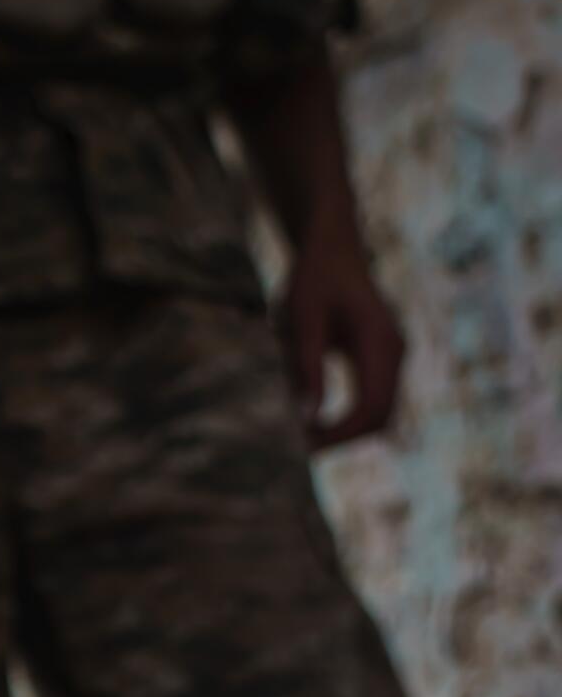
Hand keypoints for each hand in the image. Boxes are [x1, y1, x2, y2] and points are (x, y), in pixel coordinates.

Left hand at [278, 227, 407, 451]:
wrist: (331, 250)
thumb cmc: (312, 280)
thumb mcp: (300, 322)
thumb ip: (306, 367)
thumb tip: (307, 417)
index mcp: (378, 342)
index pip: (373, 406)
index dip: (342, 432)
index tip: (307, 444)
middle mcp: (395, 351)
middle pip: (383, 416)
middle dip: (345, 437)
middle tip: (303, 446)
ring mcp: (394, 354)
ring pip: (383, 411)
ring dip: (348, 429)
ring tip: (306, 435)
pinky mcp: (385, 357)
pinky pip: (376, 398)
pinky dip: (352, 416)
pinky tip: (318, 418)